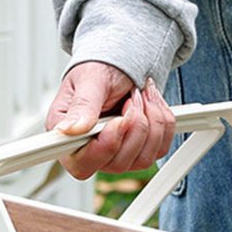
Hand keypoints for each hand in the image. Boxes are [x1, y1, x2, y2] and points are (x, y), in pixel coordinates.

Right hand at [45, 61, 175, 178]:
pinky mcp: (139, 153)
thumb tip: (70, 130)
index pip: (82, 164)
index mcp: (69, 136)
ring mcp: (117, 156)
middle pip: (118, 164)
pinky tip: (150, 104)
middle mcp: (91, 151)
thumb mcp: (90, 79)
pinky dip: (163, 123)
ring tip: (141, 96)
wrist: (122, 66)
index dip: (105, 147)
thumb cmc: (100, 69)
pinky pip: (159, 149)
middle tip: (132, 98)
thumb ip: (82, 106)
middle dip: (134, 126)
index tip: (119, 120)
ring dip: (151, 122)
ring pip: (143, 159)